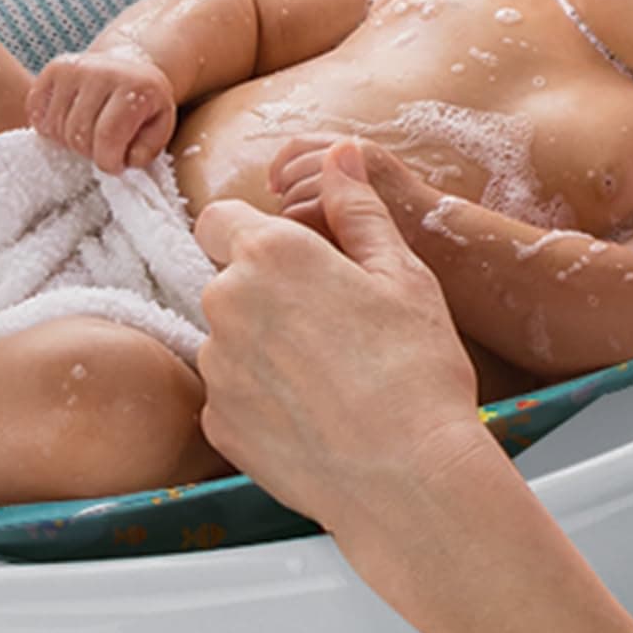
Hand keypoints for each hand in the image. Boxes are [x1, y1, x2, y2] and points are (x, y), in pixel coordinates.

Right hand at [28, 45, 178, 171]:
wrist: (130, 63)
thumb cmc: (143, 102)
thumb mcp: (160, 126)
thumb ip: (147, 149)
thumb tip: (125, 160)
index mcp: (137, 87)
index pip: (108, 135)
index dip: (107, 161)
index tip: (113, 165)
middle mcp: (103, 71)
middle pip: (78, 133)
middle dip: (89, 153)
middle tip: (101, 149)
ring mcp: (75, 67)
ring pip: (56, 126)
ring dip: (69, 141)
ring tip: (86, 135)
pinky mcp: (55, 68)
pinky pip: (37, 111)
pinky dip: (47, 127)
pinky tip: (66, 124)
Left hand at [194, 141, 499, 564]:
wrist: (410, 476)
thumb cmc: (415, 369)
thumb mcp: (401, 273)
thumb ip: (358, 208)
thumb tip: (340, 155)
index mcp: (268, 254)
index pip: (218, 220)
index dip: (252, 235)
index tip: (294, 262)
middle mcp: (226, 304)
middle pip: (226, 282)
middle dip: (264, 294)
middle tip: (330, 327)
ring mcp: (217, 368)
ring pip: (228, 341)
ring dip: (261, 349)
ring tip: (328, 378)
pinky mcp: (217, 423)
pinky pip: (231, 396)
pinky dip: (260, 401)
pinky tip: (313, 416)